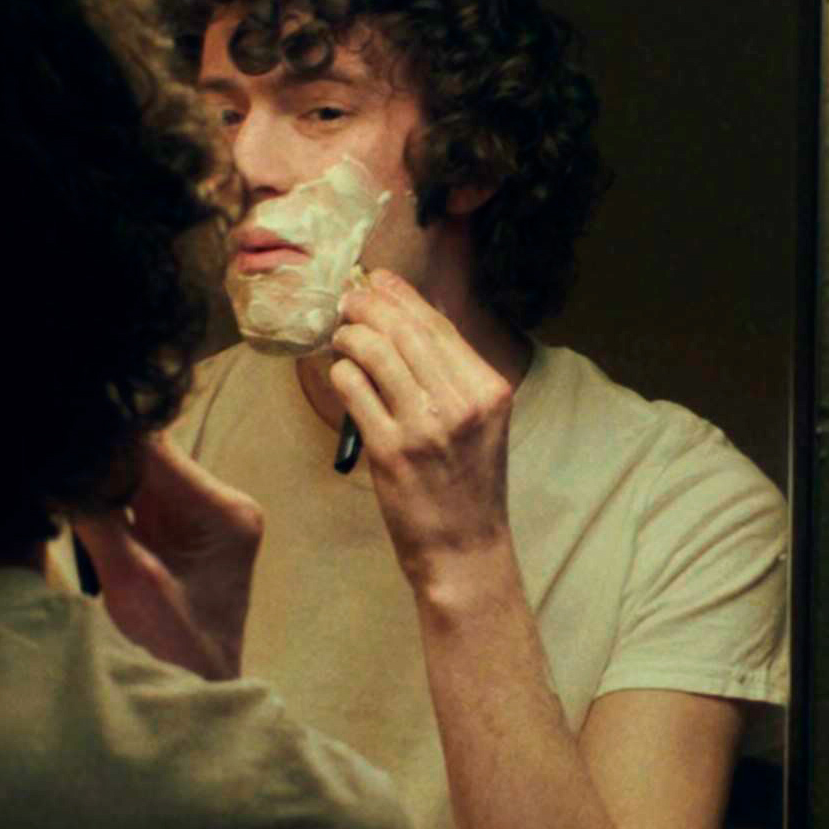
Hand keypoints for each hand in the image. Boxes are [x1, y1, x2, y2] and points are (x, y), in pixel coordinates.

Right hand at [66, 433, 264, 679]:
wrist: (198, 704)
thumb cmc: (174, 656)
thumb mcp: (131, 582)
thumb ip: (98, 517)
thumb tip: (65, 463)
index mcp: (224, 512)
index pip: (154, 448)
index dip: (103, 435)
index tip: (62, 436)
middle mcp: (220, 506)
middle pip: (146, 455)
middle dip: (98, 455)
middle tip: (54, 456)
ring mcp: (201, 520)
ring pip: (136, 473)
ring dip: (98, 477)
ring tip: (59, 475)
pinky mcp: (180, 535)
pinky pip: (135, 499)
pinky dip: (105, 500)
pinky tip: (73, 497)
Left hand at [328, 270, 516, 593]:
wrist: (465, 549)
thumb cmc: (468, 484)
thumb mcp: (480, 421)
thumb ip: (454, 374)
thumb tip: (410, 320)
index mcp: (489, 389)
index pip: (439, 325)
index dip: (402, 296)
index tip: (377, 280)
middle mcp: (462, 402)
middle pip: (405, 330)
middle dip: (368, 306)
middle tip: (347, 300)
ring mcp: (425, 426)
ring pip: (375, 352)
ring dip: (350, 335)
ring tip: (341, 336)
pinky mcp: (390, 450)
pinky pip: (354, 389)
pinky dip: (341, 372)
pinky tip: (339, 372)